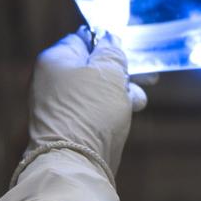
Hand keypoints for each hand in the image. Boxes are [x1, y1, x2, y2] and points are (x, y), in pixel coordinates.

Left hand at [28, 28, 147, 174]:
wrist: (75, 162)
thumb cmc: (90, 111)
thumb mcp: (108, 73)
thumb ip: (112, 52)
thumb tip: (110, 38)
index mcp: (55, 60)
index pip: (83, 39)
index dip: (108, 43)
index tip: (127, 52)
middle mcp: (53, 80)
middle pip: (93, 66)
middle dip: (120, 72)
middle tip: (146, 77)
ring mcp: (61, 105)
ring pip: (98, 89)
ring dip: (122, 91)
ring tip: (137, 101)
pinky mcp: (72, 126)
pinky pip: (95, 109)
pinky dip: (113, 108)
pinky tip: (130, 111)